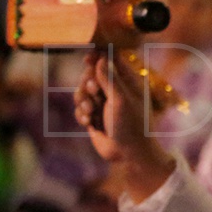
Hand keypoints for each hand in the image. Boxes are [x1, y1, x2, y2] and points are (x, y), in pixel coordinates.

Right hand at [73, 51, 175, 201]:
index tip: (88, 58)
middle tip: (94, 92)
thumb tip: (102, 58)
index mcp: (128, 83)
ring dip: (83, 100)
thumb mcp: (121, 100)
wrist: (128, 154)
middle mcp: (115, 91)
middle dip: (88, 83)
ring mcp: (104, 104)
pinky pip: (80, 108)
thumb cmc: (132, 126)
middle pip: (92, 75)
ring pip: (82, 92)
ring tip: (91, 112)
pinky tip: (89, 123)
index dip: (99, 57)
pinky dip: (82, 114)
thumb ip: (110, 79)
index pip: (112, 61)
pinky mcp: (94, 117)